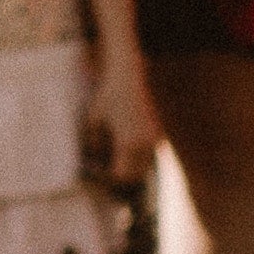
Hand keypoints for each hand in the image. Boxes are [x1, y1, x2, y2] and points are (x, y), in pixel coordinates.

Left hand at [87, 57, 157, 189]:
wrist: (130, 75)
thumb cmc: (109, 95)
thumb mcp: (94, 119)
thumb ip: (95, 143)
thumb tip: (94, 159)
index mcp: (129, 144)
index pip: (122, 175)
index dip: (108, 178)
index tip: (97, 172)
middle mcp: (145, 145)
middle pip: (135, 175)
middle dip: (120, 175)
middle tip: (105, 168)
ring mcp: (155, 140)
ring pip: (144, 165)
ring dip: (131, 166)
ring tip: (113, 155)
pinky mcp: (159, 134)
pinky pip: (149, 154)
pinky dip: (138, 156)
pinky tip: (125, 144)